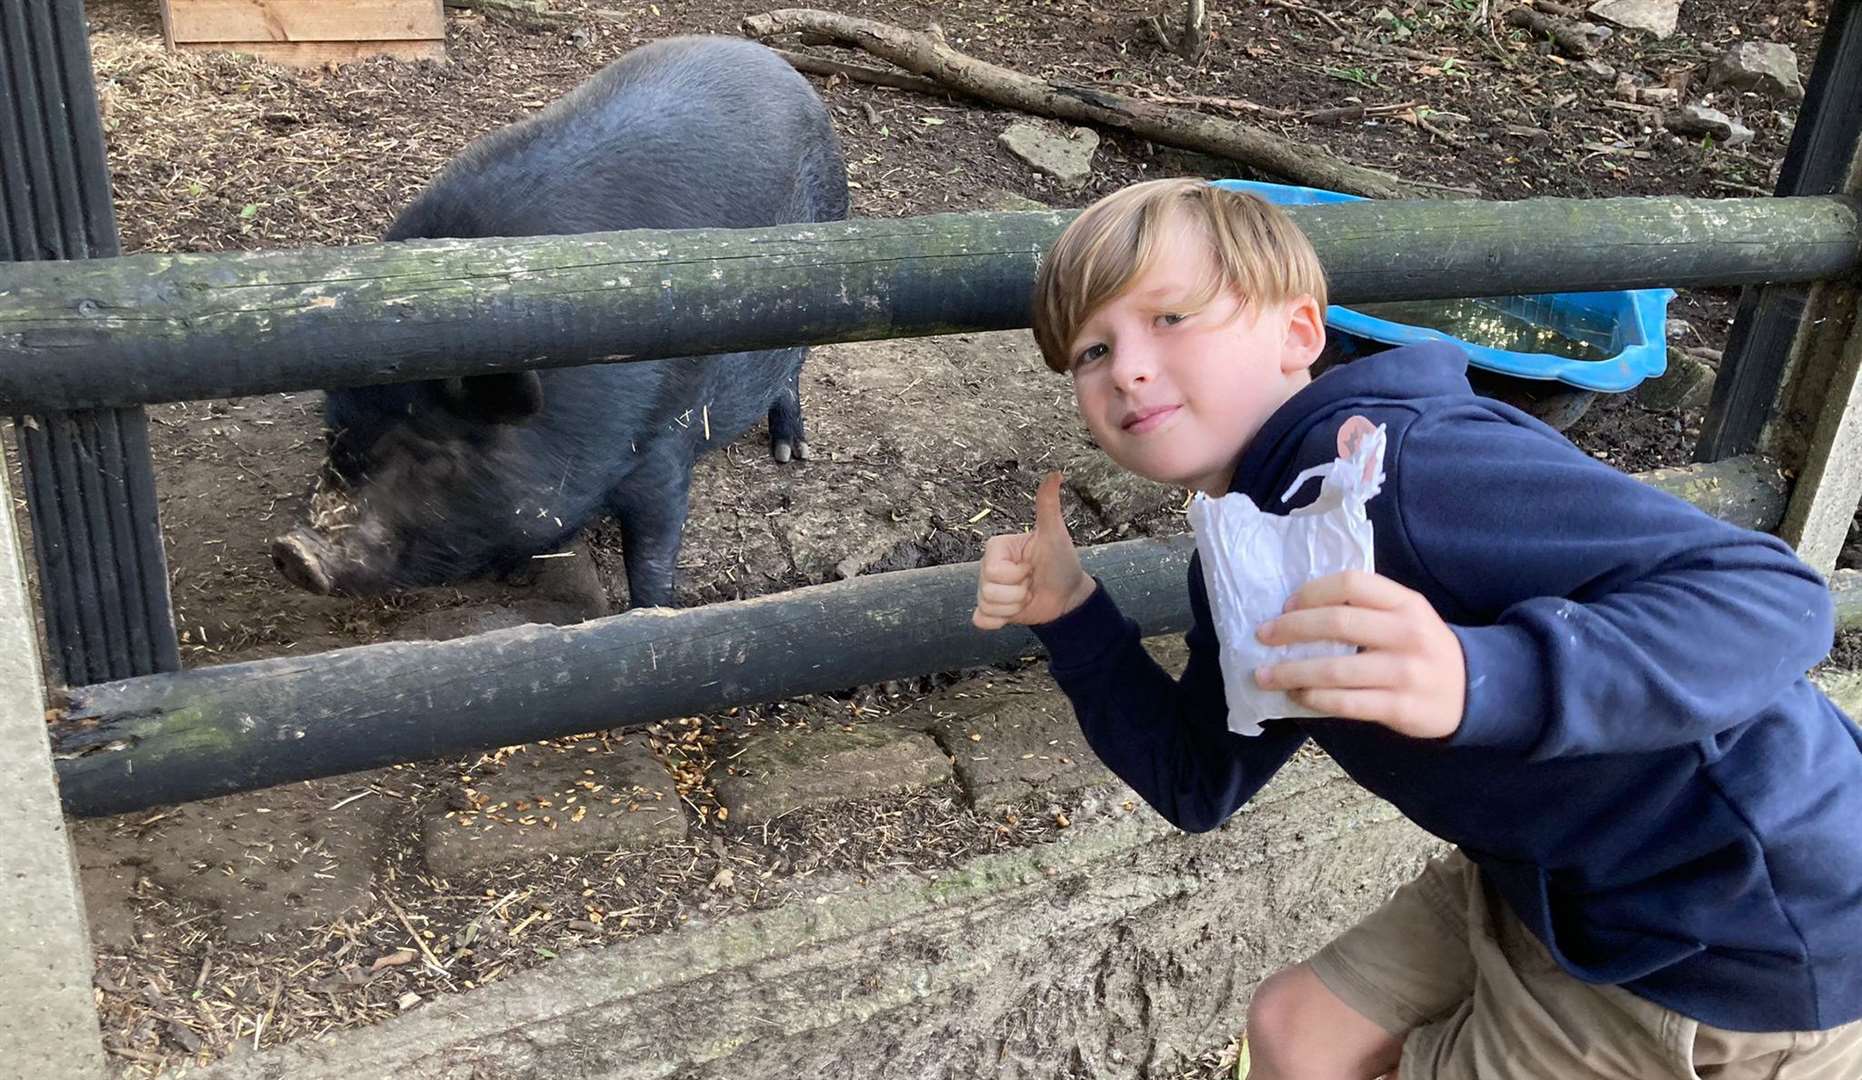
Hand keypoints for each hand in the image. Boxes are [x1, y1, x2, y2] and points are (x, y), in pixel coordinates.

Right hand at [972, 471, 1096, 629]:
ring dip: (1014, 607)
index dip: (1016, 575)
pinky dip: (999, 621)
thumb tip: (1056, 473)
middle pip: (988, 590)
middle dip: (1017, 593)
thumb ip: (1048, 506)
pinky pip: (981, 620)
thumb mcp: (1055, 534)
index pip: (992, 571)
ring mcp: (987, 590)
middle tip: (1031, 582)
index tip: (1032, 567)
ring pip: (987, 606)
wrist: (1068, 594)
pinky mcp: (991, 611)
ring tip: (1027, 595)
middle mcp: (987, 568)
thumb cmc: (1061, 562)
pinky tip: (1015, 612)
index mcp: (996, 548)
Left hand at [1252, 570, 1466, 738]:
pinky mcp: (1400, 707)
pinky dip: (1315, 699)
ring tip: (1266, 675)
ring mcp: (1405, 672)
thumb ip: (1367, 607)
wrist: (1472, 690)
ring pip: (1336, 669)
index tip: (1286, 606)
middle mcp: (1407, 633)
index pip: (1352, 584)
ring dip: (1292, 672)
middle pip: (1338, 623)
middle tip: (1262, 636)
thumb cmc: (1421, 647)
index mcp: (1405, 603)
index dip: (1312, 592)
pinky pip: (1347, 703)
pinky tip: (1298, 696)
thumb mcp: (1406, 615)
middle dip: (1290, 629)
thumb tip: (1297, 610)